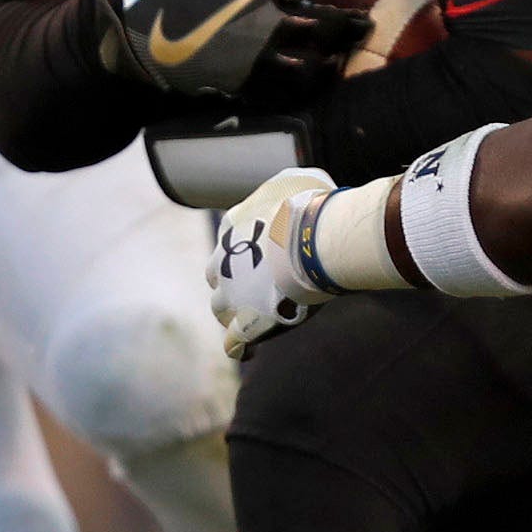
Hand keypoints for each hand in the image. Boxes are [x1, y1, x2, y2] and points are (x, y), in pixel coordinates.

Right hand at [93, 0, 387, 104]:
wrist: (133, 34)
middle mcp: (266, 23)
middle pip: (330, 26)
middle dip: (353, 25)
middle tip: (366, 22)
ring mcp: (258, 61)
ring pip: (316, 65)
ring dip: (336, 58)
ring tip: (345, 53)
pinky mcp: (246, 88)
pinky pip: (292, 93)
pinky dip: (312, 87)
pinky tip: (318, 79)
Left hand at [211, 165, 342, 353]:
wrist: (314, 239)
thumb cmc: (312, 207)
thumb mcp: (297, 181)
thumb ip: (289, 191)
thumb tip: (297, 195)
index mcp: (232, 224)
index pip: (229, 241)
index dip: (246, 251)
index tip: (265, 257)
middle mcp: (223, 258)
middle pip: (216, 275)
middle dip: (231, 281)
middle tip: (258, 287)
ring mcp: (231, 293)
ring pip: (220, 308)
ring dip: (234, 311)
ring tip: (255, 316)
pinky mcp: (245, 321)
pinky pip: (234, 341)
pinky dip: (239, 346)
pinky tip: (248, 350)